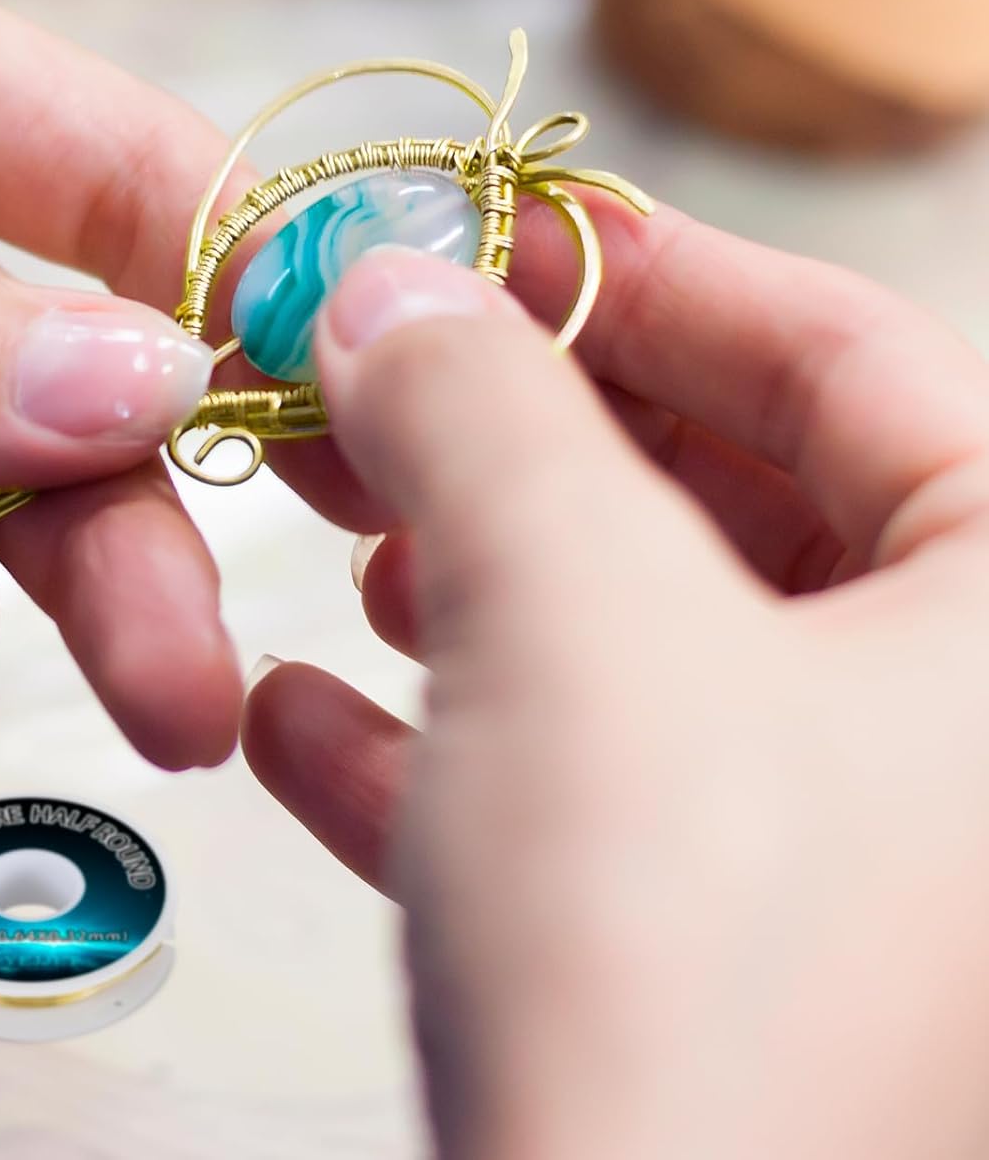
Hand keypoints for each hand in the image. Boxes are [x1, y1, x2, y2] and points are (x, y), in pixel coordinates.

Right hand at [243, 215, 988, 1159]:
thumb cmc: (695, 973)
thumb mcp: (571, 615)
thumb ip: (475, 408)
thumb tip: (383, 282)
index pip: (838, 353)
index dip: (631, 273)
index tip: (474, 233)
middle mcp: (972, 739)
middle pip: (730, 504)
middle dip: (523, 441)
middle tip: (367, 384)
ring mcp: (870, 877)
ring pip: (649, 660)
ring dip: (474, 589)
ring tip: (341, 542)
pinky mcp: (742, 983)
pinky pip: (594, 815)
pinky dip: (445, 759)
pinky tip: (295, 725)